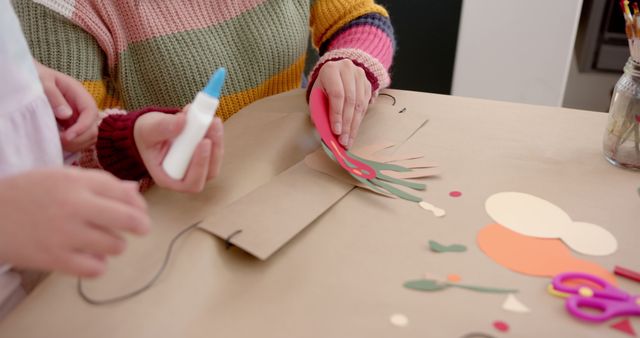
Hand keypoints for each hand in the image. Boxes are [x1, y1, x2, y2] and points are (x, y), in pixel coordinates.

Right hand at [0, 168, 149, 277]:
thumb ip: (98, 182)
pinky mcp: (54, 259)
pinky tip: (88, 257)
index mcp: (76, 182)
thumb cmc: (26, 194)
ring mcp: (65, 234)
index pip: (124, 192)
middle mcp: (74, 206)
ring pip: (116, 246)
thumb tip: (133, 190)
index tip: (140, 211)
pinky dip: (97, 265)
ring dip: (115, 245)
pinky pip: (96, 268)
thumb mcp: (60, 177)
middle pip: (129, 219)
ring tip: (102, 242)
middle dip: (141, 225)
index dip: (138, 204)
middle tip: (141, 229)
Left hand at [35, 61, 98, 151]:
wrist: (29, 78)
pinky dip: (73, 145)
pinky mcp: (74, 125)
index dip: (82, 127)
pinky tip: (59, 142)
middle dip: (79, 139)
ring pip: (90, 136)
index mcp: (78, 93)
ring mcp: (80, 117)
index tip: (66, 137)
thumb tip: (66, 115)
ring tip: (58, 142)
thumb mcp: (43, 82)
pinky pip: (81, 140)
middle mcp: (83, 106)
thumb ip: (54, 96)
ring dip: (76, 144)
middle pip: (93, 128)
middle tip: (59, 142)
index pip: (90, 112)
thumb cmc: (35, 76)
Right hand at [134, 108, 223, 192]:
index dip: (200, 166)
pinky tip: (210, 119)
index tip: (203, 142)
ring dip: (217, 139)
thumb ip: (162, 127)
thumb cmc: (146, 135)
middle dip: (214, 148)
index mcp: (168, 178)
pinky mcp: (204, 154)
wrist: (150, 129)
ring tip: (212, 119)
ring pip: (215, 159)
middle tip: (213, 124)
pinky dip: (215, 133)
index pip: (190, 183)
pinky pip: (215, 148)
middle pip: (208, 172)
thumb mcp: (147, 129)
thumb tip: (182, 121)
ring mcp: (196, 167)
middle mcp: (185, 177)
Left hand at [311, 59, 371, 148]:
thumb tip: (325, 131)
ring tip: (348, 140)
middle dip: (346, 124)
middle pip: (350, 100)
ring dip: (354, 125)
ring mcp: (360, 75)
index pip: (337, 94)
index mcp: (331, 69)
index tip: (336, 131)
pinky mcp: (368, 83)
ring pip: (360, 104)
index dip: (337, 114)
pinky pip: (366, 104)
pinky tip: (353, 131)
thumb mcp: (316, 95)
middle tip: (343, 141)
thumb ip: (318, 110)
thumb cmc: (323, 86)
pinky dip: (359, 120)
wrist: (335, 72)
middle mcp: (347, 69)